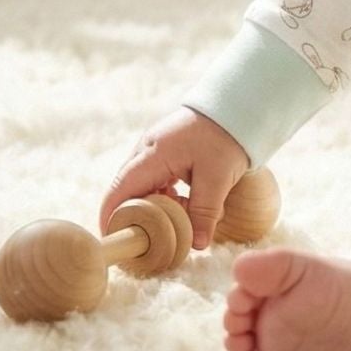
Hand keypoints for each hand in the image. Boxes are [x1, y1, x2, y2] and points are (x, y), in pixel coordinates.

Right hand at [99, 105, 249, 249]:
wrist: (239, 106)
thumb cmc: (226, 137)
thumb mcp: (218, 178)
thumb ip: (204, 212)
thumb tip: (197, 244)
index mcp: (152, 155)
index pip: (119, 190)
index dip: (112, 216)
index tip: (115, 239)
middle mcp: (147, 150)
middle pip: (128, 189)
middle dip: (137, 214)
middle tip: (150, 237)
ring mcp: (155, 147)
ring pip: (143, 184)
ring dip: (155, 204)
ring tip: (177, 218)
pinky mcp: (167, 149)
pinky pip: (155, 176)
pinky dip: (164, 193)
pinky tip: (183, 201)